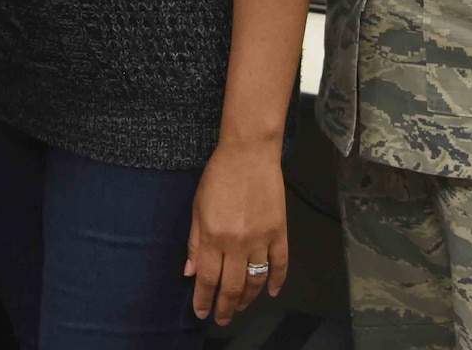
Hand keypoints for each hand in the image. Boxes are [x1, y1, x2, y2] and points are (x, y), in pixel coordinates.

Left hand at [184, 137, 287, 326]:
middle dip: (225, 307)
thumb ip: (195, 241)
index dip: (204, 300)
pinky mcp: (280, 232)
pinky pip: (280, 264)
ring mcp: (261, 239)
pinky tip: (271, 292)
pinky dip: (277, 281)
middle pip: (232, 286)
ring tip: (240, 307)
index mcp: (213, 236)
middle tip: (221, 318)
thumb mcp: (198, 207)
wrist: (249, 153)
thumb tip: (191, 271)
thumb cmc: (219, 176)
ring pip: (256, 281)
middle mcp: (237, 243)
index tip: (201, 312)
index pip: (208, 279)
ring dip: (248, 299)